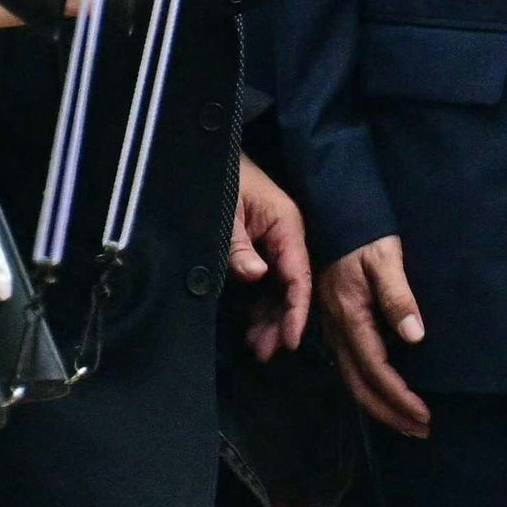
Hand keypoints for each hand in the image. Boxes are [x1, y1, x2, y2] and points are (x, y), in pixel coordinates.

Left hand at [228, 152, 312, 360]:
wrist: (208, 155)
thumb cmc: (221, 177)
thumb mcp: (225, 214)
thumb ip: (239, 246)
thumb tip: (257, 275)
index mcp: (286, 225)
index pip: (298, 275)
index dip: (296, 310)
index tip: (290, 339)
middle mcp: (286, 236)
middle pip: (291, 286)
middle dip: (281, 320)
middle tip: (265, 352)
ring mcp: (274, 242)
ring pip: (279, 287)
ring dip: (270, 316)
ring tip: (257, 345)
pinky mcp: (261, 246)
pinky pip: (267, 280)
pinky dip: (261, 304)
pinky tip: (252, 325)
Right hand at [323, 236, 428, 435]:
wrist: (337, 218)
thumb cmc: (365, 237)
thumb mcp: (386, 259)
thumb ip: (399, 296)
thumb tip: (415, 335)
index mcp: (351, 318)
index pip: (377, 370)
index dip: (400, 397)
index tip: (425, 414)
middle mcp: (338, 330)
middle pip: (361, 386)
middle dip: (390, 413)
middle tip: (421, 430)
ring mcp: (334, 330)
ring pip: (353, 381)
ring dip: (380, 406)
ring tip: (408, 422)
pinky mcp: (336, 326)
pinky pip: (350, 368)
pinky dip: (369, 389)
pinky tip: (386, 395)